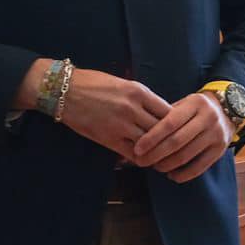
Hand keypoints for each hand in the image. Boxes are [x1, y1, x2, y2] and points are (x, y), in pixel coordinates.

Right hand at [55, 68, 170, 159]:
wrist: (65, 91)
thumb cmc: (94, 84)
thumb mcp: (124, 83)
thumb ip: (142, 98)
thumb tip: (161, 112)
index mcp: (140, 92)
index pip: (169, 112)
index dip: (176, 124)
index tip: (178, 131)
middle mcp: (134, 108)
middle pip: (163, 130)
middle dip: (171, 141)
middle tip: (177, 150)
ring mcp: (121, 124)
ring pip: (150, 144)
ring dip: (158, 153)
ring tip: (163, 159)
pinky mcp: (109, 138)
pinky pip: (133, 154)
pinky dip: (141, 159)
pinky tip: (145, 161)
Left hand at [131, 90, 236, 182]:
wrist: (228, 110)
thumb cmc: (196, 109)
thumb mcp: (184, 104)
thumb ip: (165, 116)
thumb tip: (139, 136)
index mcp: (195, 104)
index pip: (169, 123)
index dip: (151, 138)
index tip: (137, 149)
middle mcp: (208, 118)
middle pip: (177, 141)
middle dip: (155, 154)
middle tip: (141, 162)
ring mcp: (216, 134)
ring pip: (186, 155)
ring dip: (167, 165)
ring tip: (154, 167)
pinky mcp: (220, 149)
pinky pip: (199, 166)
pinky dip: (183, 174)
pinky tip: (172, 175)